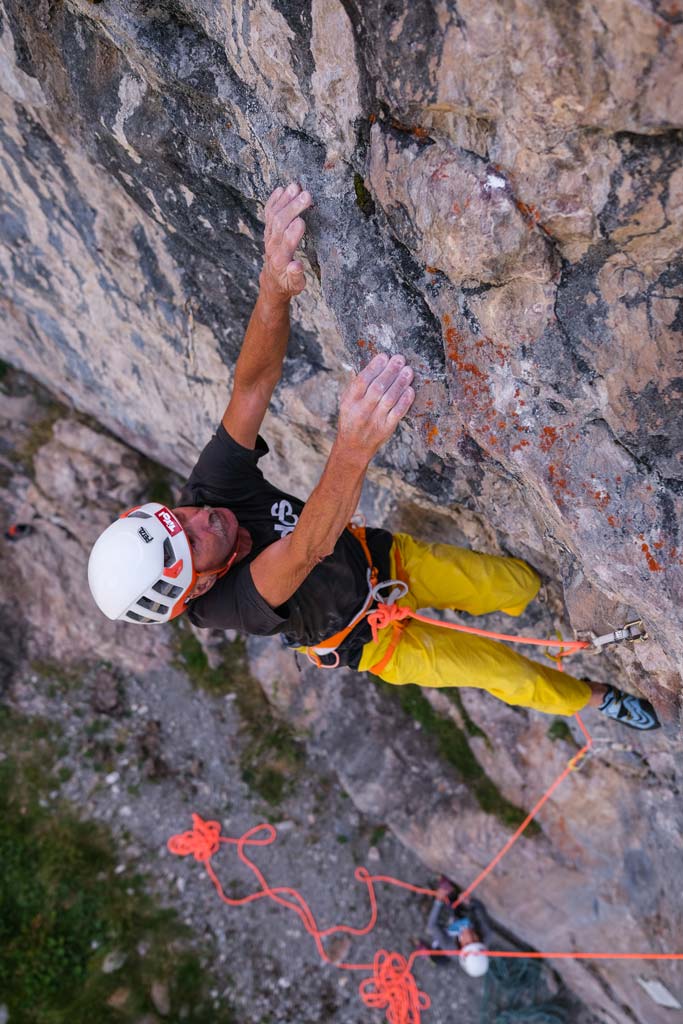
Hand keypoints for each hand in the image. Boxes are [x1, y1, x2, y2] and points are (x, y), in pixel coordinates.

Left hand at [261, 182, 312, 300]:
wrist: (272, 280)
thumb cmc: (288, 283)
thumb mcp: (295, 286)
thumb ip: (296, 276)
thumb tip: (296, 265)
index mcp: (280, 261)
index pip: (285, 244)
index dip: (292, 233)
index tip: (302, 221)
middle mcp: (272, 246)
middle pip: (280, 224)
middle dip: (292, 209)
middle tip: (306, 196)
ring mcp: (268, 235)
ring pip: (273, 214)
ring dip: (285, 200)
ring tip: (296, 186)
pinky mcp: (268, 229)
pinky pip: (268, 212)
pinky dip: (274, 199)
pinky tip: (282, 189)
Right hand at [338, 353, 414, 459]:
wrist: (353, 448)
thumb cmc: (351, 420)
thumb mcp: (346, 403)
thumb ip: (354, 385)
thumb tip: (360, 363)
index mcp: (349, 402)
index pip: (362, 381)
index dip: (374, 367)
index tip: (384, 356)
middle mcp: (361, 411)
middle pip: (378, 388)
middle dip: (390, 371)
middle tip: (400, 359)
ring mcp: (374, 421)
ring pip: (389, 399)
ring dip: (400, 383)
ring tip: (408, 371)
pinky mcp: (386, 429)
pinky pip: (398, 413)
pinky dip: (405, 401)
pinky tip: (410, 389)